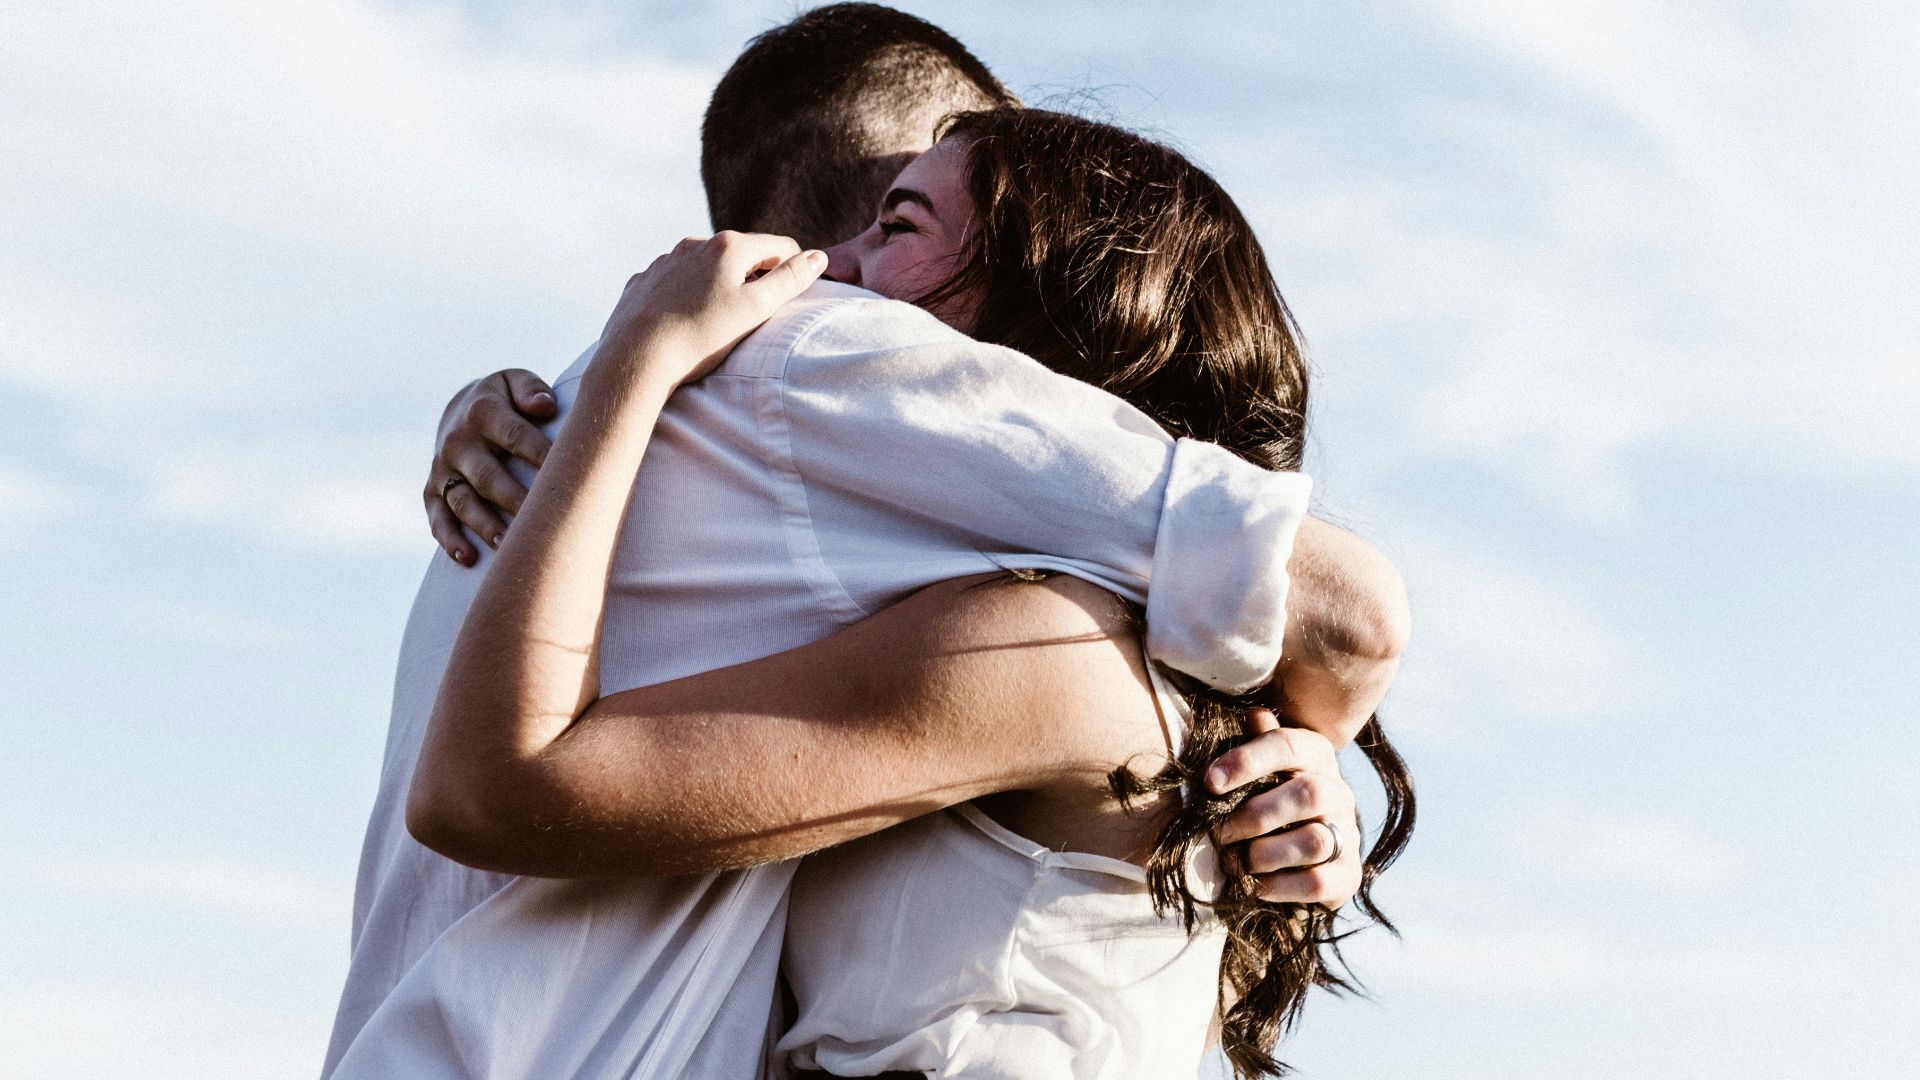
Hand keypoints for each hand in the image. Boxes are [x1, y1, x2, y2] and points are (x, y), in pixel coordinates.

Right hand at [426, 370, 556, 564]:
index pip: (516, 436)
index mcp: (483, 412)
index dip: (542, 456)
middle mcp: (459, 442)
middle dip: (514, 499)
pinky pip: (437, 518)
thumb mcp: (514, 382)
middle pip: (488, 476)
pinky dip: (449, 539)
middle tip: (542, 521)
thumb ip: (530, 390)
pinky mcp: (432, 491)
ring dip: (484, 525)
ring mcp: (443, 469)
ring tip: (507, 545)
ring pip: (463, 501)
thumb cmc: (505, 400)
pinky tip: (467, 558)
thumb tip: (545, 405)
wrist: (460, 409)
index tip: (569, 477)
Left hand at [591, 232, 826, 393]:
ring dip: (719, 284)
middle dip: (755, 276)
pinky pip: (675, 282)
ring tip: (719, 320)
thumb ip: (790, 280)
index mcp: (728, 246)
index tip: (794, 295)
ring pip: (705, 267)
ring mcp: (665, 261)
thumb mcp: (756, 309)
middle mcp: (694, 244)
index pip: (779, 246)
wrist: (636, 358)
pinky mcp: (643, 282)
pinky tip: (685, 320)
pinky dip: (687, 295)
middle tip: (757, 314)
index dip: (794, 269)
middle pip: (741, 254)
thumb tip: (818, 257)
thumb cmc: (701, 336)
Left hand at [1205, 707, 1361, 907]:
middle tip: (1218, 833)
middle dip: (1254, 815)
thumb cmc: (1266, 798)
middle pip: (1308, 793)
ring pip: (1314, 841)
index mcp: (1315, 755)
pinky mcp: (1348, 875)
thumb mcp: (1259, 768)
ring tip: (1235, 862)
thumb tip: (1254, 714)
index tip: (1209, 782)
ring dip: (1264, 854)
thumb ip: (1256, 743)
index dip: (1246, 760)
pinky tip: (1256, 884)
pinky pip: (1318, 882)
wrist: (1299, 855)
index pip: (1287, 744)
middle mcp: (1339, 791)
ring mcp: (1348, 834)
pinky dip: (1279, 886)